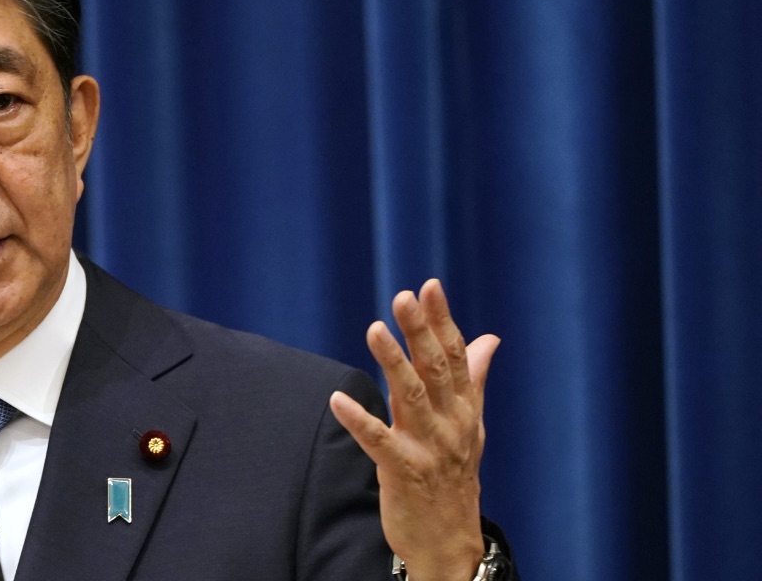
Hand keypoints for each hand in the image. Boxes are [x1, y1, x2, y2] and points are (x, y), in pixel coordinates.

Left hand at [328, 279, 498, 580]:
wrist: (450, 540)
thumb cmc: (455, 475)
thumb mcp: (470, 424)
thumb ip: (473, 378)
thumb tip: (489, 338)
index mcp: (464, 409)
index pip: (455, 356)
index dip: (442, 320)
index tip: (429, 286)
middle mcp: (451, 424)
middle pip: (435, 369)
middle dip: (420, 331)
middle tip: (404, 297)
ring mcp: (429, 448)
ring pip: (410, 397)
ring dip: (393, 362)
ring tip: (375, 329)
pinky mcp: (404, 472)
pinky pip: (379, 442)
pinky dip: (359, 421)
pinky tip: (338, 400)